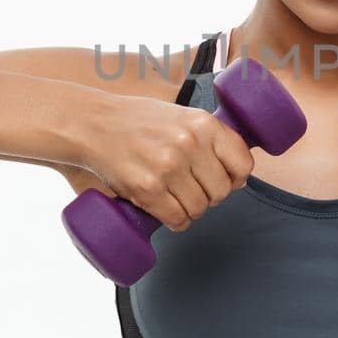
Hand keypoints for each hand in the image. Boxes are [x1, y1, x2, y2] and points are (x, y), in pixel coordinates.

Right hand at [74, 93, 254, 231]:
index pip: (243, 164)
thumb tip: (238, 173)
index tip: (226, 180)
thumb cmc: (139, 120)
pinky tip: (168, 212)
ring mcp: (168, 167)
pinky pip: (177, 219)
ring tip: (177, 199)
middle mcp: (189, 144)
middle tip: (194, 190)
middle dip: (210, 197)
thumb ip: (209, 137)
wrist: (93, 124)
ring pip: (200, 208)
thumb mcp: (182, 116)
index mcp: (203, 123)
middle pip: (221, 191)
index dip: (236, 178)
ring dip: (191, 211)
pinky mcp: (147, 189)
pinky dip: (176, 222)